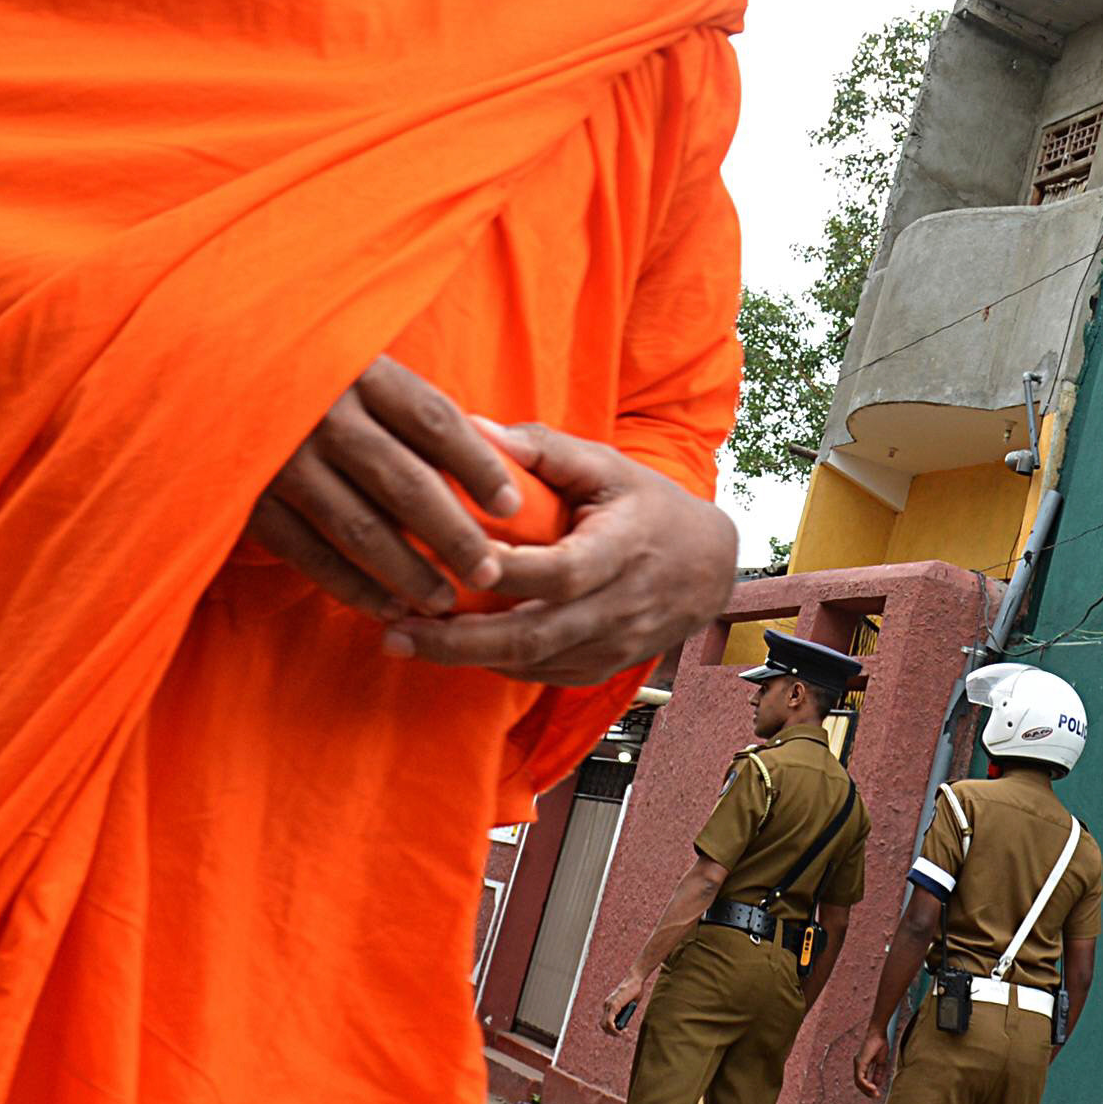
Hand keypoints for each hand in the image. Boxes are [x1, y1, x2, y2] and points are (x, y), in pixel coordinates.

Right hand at [248, 357, 518, 620]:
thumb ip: (407, 410)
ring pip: (359, 528)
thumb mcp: (355, 369)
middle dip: (454, 535)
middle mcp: (322, 414)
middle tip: (491, 573)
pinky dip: (350, 585)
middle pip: (405, 482)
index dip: (478, 465)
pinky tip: (385, 607)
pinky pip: (309, 554)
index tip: (512, 505)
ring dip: (408, 572)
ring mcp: (283, 459)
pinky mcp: (248, 501)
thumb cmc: (305, 380)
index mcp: (359, 372)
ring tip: (445, 601)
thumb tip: (488, 461)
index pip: (434, 421)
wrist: (205, 378)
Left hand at [381, 423, 734, 685]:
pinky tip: (446, 647)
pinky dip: (489, 664)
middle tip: (395, 631)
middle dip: (460, 641)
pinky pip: (537, 675)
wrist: (706, 566)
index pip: (561, 571)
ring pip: (530, 664)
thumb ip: (542, 447)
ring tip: (400, 639)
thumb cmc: (647, 505)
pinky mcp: (599, 669)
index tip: (446, 561)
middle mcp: (620, 607)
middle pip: (535, 636)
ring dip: (462, 657)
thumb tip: (472, 428)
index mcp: (624, 549)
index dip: (506, 573)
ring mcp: (611, 646)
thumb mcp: (607, 464)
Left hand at [600, 970, 653, 1034]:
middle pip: (603, 1025)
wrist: (635, 979)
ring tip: (624, 1032)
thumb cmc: (635, 990)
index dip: (612, 1029)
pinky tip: (622, 1030)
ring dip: (614, 1032)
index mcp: (609, 1004)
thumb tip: (622, 1024)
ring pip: (605, 1025)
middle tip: (622, 1033)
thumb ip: (624, 1013)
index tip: (622, 1030)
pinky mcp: (614, 1005)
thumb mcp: (629, 1005)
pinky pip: (609, 1022)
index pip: (605, 1021)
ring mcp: (609, 1005)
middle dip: (612, 1032)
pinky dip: (615, 1029)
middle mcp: (606, 1005)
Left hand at [852, 1027, 892, 1096]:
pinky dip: (866, 1084)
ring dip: (866, 1090)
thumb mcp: (881, 1062)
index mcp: (862, 1064)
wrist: (879, 1033)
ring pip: (858, 1082)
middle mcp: (857, 1064)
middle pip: (858, 1083)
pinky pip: (860, 1077)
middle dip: (867, 1092)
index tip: (877, 1093)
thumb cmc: (880, 1044)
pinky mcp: (860, 1062)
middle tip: (876, 1096)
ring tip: (875, 1093)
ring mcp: (857, 1063)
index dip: (868, 1088)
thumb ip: (878, 1073)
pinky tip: (873, 1087)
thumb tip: (877, 1084)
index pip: (862, 1080)